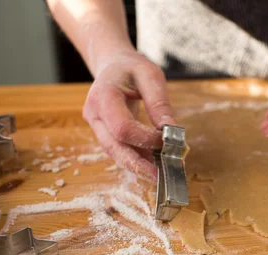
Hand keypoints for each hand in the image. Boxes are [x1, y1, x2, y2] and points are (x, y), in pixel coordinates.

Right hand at [82, 50, 174, 181]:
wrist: (111, 64)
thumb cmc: (131, 67)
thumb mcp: (150, 75)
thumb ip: (159, 103)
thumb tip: (172, 131)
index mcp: (104, 95)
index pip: (122, 127)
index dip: (144, 139)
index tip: (167, 140)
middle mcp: (94, 113)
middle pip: (113, 147)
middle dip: (138, 164)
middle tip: (161, 176)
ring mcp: (95, 124)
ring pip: (114, 152)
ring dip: (137, 165)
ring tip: (159, 174)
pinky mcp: (103, 132)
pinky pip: (118, 149)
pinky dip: (135, 158)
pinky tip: (152, 165)